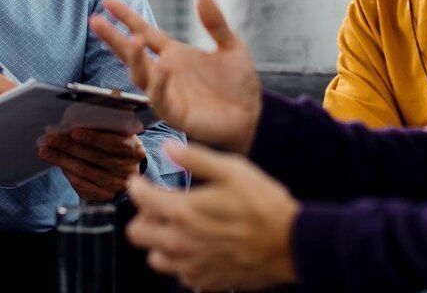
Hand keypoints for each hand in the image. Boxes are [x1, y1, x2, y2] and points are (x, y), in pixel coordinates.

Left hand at [38, 128, 144, 201]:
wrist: (128, 171)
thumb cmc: (118, 146)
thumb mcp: (119, 134)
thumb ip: (106, 126)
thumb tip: (78, 118)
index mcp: (134, 150)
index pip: (113, 143)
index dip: (93, 137)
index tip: (73, 132)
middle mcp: (128, 169)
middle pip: (95, 157)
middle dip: (70, 146)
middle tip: (51, 138)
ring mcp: (117, 185)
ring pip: (86, 171)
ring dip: (63, 160)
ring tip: (45, 150)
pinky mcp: (105, 196)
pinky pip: (83, 186)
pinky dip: (68, 174)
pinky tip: (57, 164)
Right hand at [89, 0, 261, 153]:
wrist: (253, 116)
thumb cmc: (238, 84)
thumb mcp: (231, 46)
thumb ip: (215, 23)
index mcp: (174, 53)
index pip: (144, 31)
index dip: (126, 17)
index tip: (108, 1)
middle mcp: (164, 71)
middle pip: (132, 52)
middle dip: (113, 37)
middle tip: (95, 21)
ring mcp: (167, 92)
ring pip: (141, 75)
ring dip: (135, 58)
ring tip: (133, 40)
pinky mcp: (175, 113)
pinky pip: (160, 97)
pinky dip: (160, 82)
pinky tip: (163, 66)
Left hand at [126, 142, 298, 290]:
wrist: (290, 244)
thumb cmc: (264, 205)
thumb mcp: (232, 169)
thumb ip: (196, 158)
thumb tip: (167, 147)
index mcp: (183, 211)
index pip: (139, 198)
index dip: (136, 184)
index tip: (140, 180)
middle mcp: (180, 242)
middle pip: (136, 233)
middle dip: (144, 215)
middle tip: (160, 205)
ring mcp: (192, 266)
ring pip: (155, 257)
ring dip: (160, 241)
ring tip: (179, 227)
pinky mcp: (206, 281)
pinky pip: (180, 274)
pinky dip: (183, 261)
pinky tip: (200, 246)